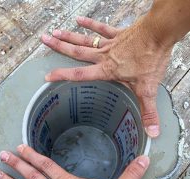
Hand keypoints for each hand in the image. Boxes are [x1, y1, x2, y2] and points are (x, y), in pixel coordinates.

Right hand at [41, 16, 172, 137]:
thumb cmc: (152, 59)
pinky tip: (79, 20)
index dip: (63, 75)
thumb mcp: (148, 88)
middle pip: (77, 51)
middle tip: (44, 40)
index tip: (48, 76)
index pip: (80, 75)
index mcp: (107, 70)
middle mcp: (104, 56)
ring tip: (54, 33)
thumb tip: (151, 133)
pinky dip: (90, 24)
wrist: (160, 32)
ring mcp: (110, 43)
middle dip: (59, 47)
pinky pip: (101, 28)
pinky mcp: (118, 34)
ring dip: (69, 36)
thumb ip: (148, 111)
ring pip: (85, 40)